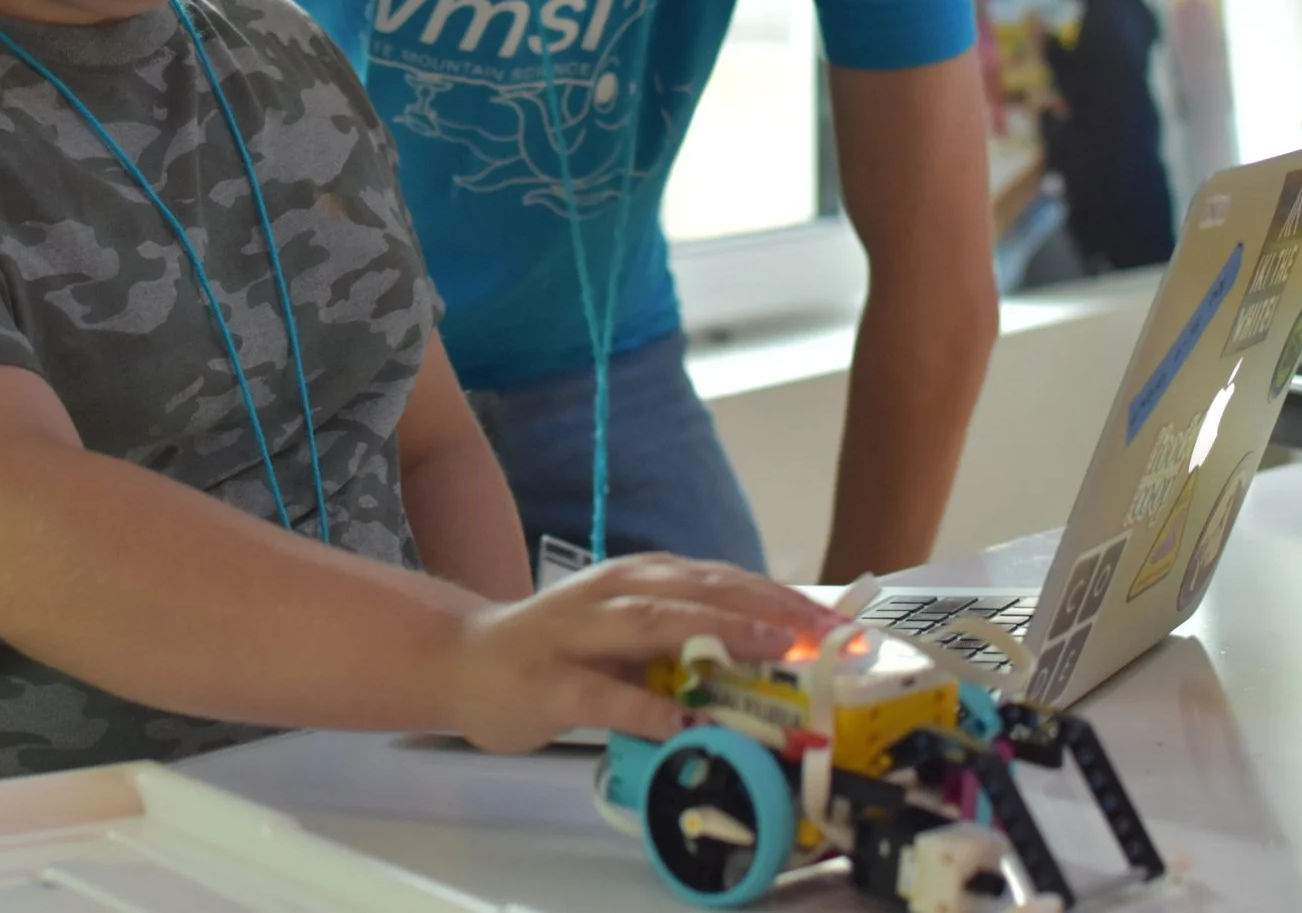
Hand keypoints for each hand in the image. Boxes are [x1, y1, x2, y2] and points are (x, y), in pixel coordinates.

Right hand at [439, 555, 843, 752]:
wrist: (464, 660)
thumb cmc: (558, 649)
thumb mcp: (627, 631)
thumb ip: (686, 634)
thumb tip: (772, 655)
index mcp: (640, 578)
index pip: (722, 579)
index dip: (782, 597)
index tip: (837, 622)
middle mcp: (614, 593)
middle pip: (701, 591)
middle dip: (768, 609)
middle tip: (825, 634)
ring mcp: (578, 633)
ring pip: (657, 623)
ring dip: (721, 632)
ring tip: (775, 649)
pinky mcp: (550, 682)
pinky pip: (603, 695)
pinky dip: (646, 708)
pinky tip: (684, 723)